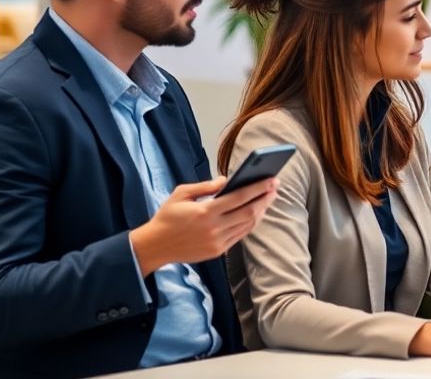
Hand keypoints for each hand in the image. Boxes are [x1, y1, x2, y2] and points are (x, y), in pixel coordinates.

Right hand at [128, 176, 277, 274]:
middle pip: (249, 212)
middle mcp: (214, 228)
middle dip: (265, 198)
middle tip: (275, 187)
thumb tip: (227, 180)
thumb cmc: (167, 216)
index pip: (239, 198)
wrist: (155, 246)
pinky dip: (250, 223)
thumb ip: (205, 186)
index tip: (271, 180)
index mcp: (205, 211)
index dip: (258, 188)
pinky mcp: (217, 251)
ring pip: (247, 225)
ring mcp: (217, 241)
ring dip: (261, 211)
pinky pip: (240, 235)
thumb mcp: (181, 194)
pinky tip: (255, 213)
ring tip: (268, 198)